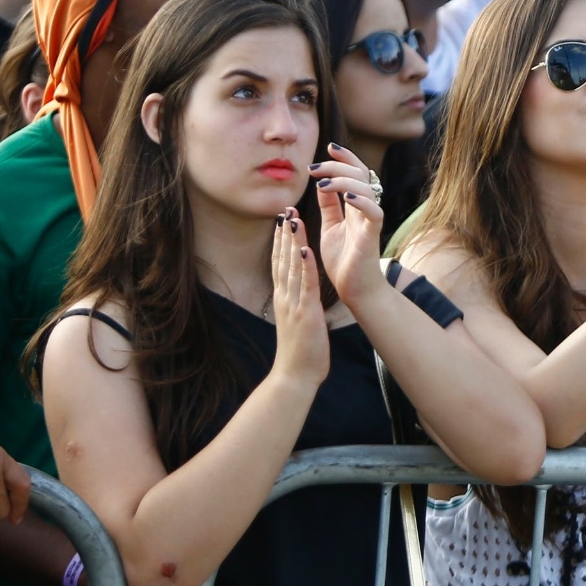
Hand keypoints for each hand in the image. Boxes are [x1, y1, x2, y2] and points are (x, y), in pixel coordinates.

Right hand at [268, 209, 330, 390]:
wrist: (295, 376)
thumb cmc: (300, 351)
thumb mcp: (297, 321)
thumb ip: (297, 304)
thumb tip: (300, 293)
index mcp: (284, 299)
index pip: (280, 264)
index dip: (281, 242)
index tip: (283, 220)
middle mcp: (285, 297)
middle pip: (282, 260)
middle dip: (284, 234)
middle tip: (285, 209)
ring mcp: (293, 304)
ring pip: (291, 267)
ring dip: (292, 242)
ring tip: (292, 218)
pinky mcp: (305, 312)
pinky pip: (305, 285)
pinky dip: (305, 266)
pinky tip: (305, 249)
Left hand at [311, 142, 386, 307]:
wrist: (354, 289)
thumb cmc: (343, 260)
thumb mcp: (330, 227)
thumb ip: (329, 205)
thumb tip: (321, 182)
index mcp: (356, 205)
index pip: (356, 172)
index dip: (345, 158)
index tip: (328, 147)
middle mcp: (366, 208)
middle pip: (361, 174)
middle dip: (338, 165)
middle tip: (315, 168)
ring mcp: (371, 220)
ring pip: (367, 188)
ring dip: (344, 180)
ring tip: (322, 183)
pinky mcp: (373, 234)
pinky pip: (373, 211)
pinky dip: (361, 200)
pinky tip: (346, 196)